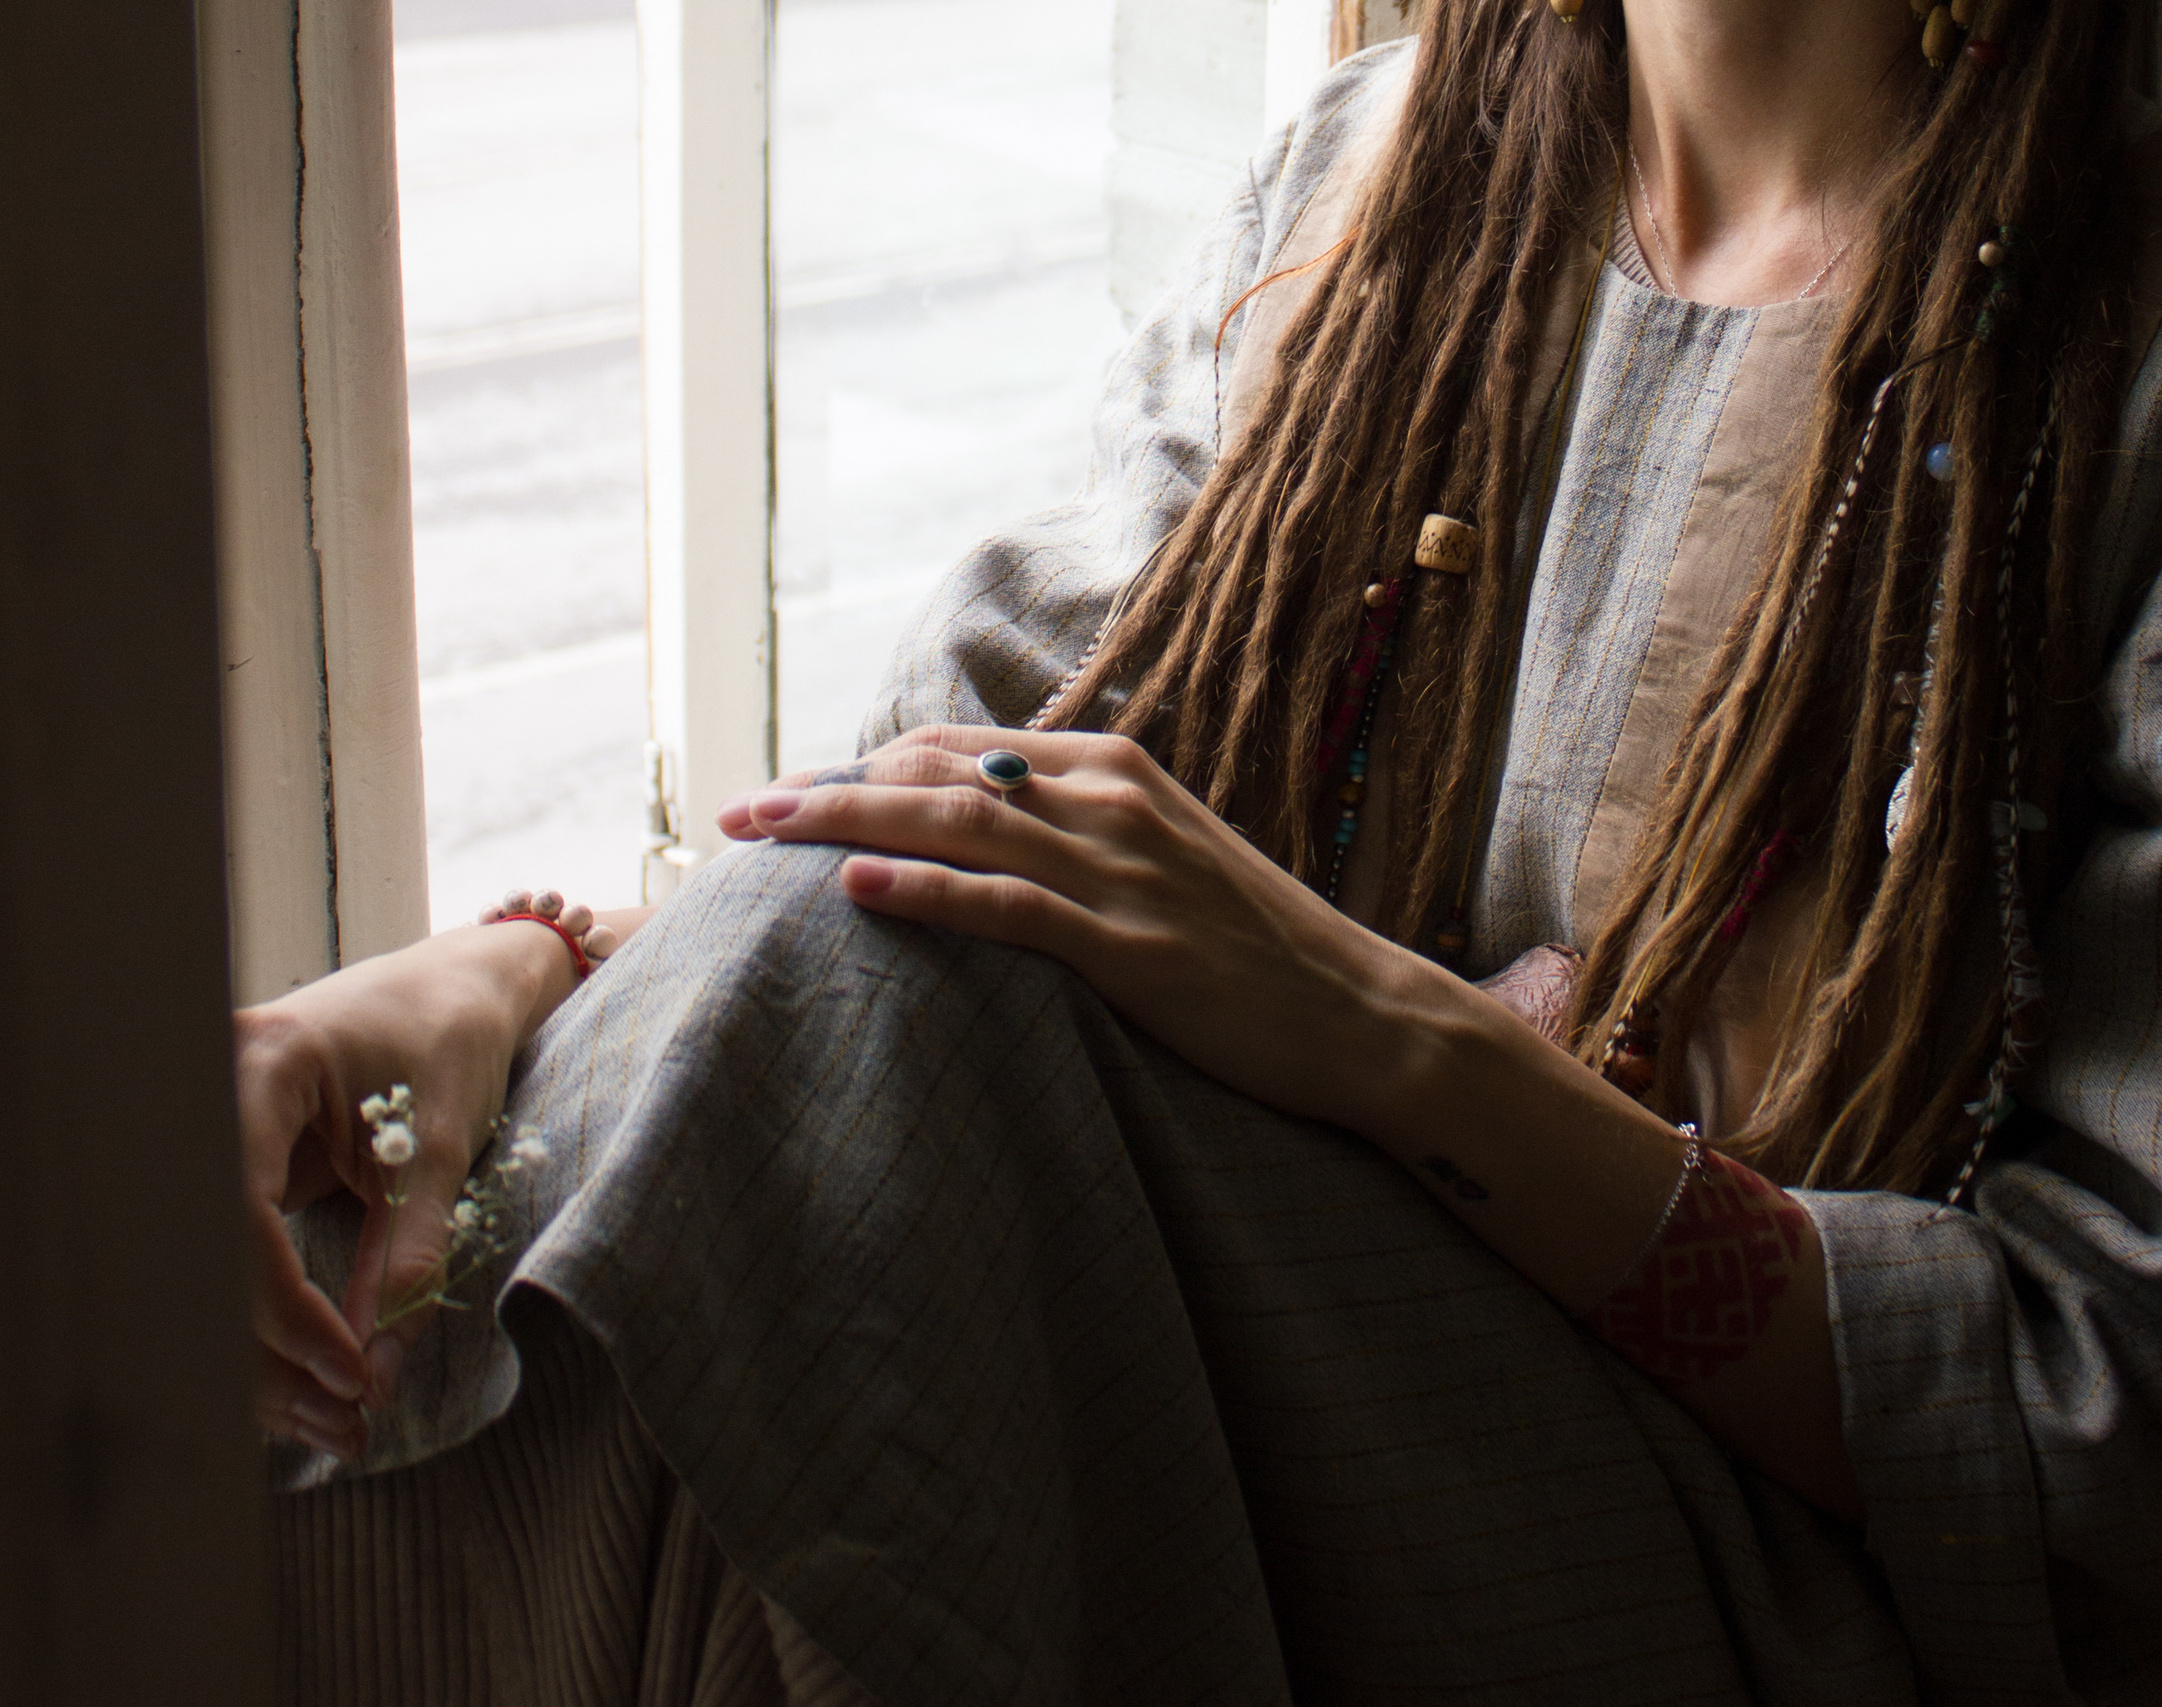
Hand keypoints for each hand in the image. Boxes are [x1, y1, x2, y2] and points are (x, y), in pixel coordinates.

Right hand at [235, 923, 571, 1458]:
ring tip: (335, 1422)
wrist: (466, 982)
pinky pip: (242, 1258)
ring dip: (268, 1353)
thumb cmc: (456, 1037)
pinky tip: (320, 1385)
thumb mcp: (444, 1147)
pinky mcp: (242, 1168)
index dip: (280, 1303)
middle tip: (339, 1421)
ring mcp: (218, 1133)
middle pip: (209, 1251)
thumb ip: (410, 1254)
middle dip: (267, 1348)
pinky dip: (278, 1323)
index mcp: (258, 1065)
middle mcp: (215, 1095)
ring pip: (216, 1268)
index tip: (346, 1367)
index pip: (236, 1210)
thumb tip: (377, 1369)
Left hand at [717, 727, 1442, 1133]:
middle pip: (937, 772)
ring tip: (753, 835)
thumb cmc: (1261, 953)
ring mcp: (1119, 870)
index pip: (963, 747)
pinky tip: (851, 887)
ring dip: (839, 822)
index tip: (791, 795)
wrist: (1362, 1014)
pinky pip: (1005, 906)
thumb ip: (1084, 840)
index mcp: (1118, 770)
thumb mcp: (1168, 867)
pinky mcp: (1127, 945)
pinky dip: (922, 889)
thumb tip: (991, 841)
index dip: (865, 765)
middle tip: (734, 813)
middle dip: (824, 787)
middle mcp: (1111, 801)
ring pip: (953, 824)